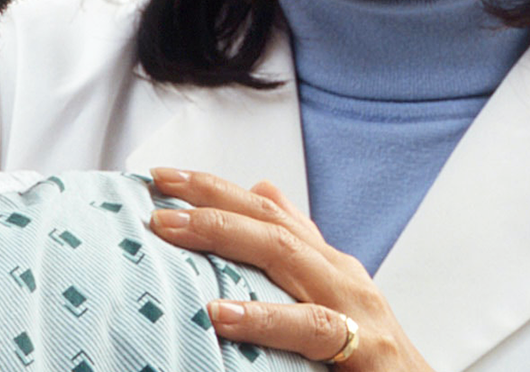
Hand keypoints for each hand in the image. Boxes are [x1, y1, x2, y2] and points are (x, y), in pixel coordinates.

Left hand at [146, 168, 431, 370]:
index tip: (162, 177)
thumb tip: (263, 190)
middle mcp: (342, 277)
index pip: (266, 210)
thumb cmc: (372, 356)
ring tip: (174, 231)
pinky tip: (222, 314)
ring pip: (287, 257)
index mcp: (330, 264)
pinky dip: (264, 319)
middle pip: (270, 223)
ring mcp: (357, 310)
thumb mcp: (330, 296)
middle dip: (211, 202)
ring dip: (226, 237)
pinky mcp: (367, 349)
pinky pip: (310, 328)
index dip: (215, 188)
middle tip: (157, 196)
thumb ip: (297, 247)